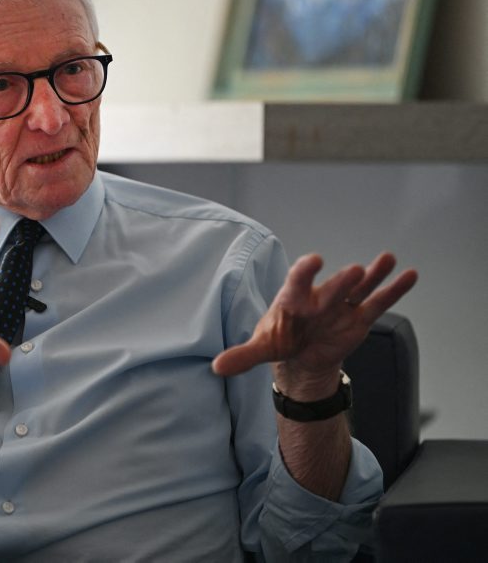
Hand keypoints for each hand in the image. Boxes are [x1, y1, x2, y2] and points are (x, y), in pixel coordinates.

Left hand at [212, 252, 417, 397]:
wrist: (301, 352)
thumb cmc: (281, 339)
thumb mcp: (262, 348)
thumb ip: (242, 355)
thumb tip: (217, 367)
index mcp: (293, 300)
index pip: (298, 282)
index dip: (305, 272)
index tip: (313, 261)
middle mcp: (319, 298)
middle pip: (332, 288)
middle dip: (342, 281)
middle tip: (355, 271)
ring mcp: (340, 305)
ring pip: (358, 288)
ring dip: (373, 276)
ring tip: (388, 260)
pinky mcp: (359, 317)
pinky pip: (378, 302)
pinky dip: (394, 290)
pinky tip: (409, 275)